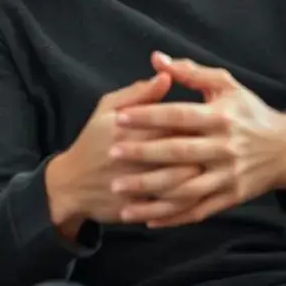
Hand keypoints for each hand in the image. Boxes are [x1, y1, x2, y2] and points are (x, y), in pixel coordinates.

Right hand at [45, 72, 202, 237]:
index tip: (208, 120)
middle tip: (216, 144)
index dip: (194, 122)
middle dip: (202, 149)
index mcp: (126, 128)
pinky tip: (200, 193)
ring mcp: (134, 186)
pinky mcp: (137, 209)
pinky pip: (170, 208)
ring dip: (199, 176)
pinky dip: (188, 202)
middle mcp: (131, 158)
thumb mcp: (106, 109)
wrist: (70, 184)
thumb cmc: (92, 141)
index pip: (170, 122)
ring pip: (179, 183)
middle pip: (179, 152)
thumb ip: (138, 93)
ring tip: (210, 167)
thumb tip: (166, 76)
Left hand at [108, 52, 285, 227]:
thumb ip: (190, 72)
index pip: (179, 116)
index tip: (119, 118)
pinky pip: (198, 210)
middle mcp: (225, 147)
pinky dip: (172, 217)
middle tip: (111, 154)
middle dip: (142, 154)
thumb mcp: (226, 85)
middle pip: (178, 152)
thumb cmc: (250, 112)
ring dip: (150, 191)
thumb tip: (156, 59)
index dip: (149, 116)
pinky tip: (146, 219)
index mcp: (221, 117)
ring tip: (119, 190)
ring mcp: (228, 176)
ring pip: (185, 188)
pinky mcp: (231, 198)